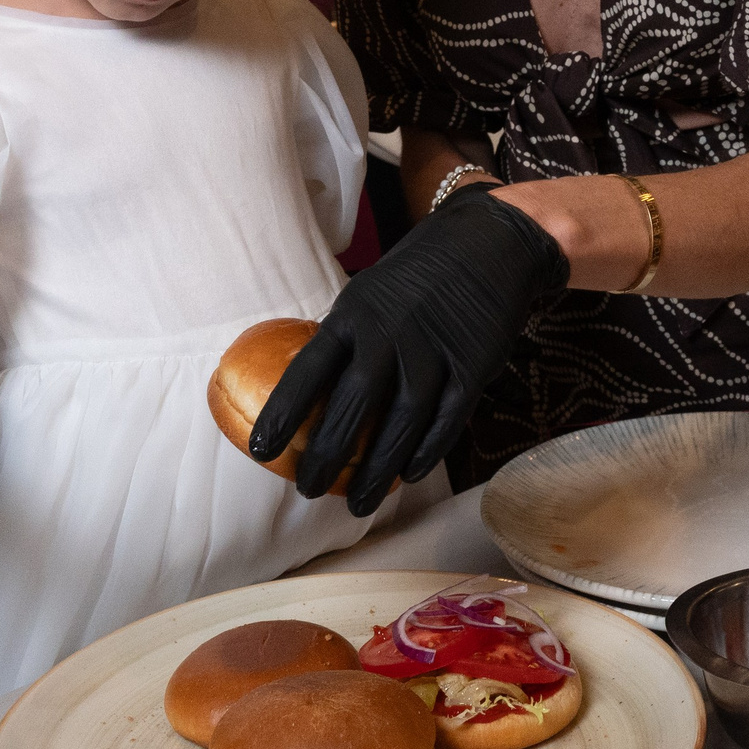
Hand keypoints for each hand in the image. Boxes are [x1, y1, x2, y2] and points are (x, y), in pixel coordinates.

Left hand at [247, 187, 566, 516]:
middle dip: (325, 457)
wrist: (488, 245)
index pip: (307, 373)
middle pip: (350, 410)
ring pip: (399, 426)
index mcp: (353, 316)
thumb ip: (345, 338)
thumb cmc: (416, 275)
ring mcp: (432, 354)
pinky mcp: (471, 369)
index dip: (282, 415)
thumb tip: (308, 387)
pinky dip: (424, 453)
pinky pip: (445, 422)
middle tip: (307, 490)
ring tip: (356, 503)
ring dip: (375, 472)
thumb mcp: (368, 293)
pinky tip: (406, 476)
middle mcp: (388, 337)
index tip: (260, 450)